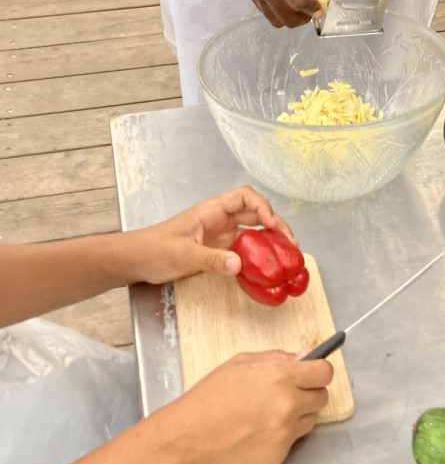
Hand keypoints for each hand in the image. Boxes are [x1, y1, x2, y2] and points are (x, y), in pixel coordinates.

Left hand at [121, 186, 296, 284]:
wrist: (136, 260)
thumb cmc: (154, 250)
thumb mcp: (182, 255)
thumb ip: (211, 259)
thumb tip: (239, 264)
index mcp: (211, 210)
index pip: (244, 197)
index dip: (262, 206)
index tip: (272, 224)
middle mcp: (219, 219)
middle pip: (254, 213)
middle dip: (274, 223)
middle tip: (290, 242)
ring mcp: (219, 234)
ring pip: (252, 230)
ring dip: (269, 238)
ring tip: (285, 253)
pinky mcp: (217, 250)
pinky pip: (243, 248)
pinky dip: (257, 254)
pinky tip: (265, 266)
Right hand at [155, 351, 332, 463]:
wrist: (188, 437)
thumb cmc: (210, 396)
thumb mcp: (242, 363)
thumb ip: (277, 359)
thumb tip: (304, 357)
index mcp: (282, 376)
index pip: (324, 372)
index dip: (319, 372)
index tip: (312, 375)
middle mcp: (289, 404)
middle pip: (322, 398)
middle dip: (308, 394)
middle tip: (287, 396)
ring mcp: (285, 433)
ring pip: (310, 421)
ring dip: (297, 416)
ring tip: (268, 415)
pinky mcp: (279, 456)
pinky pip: (292, 441)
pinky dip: (281, 436)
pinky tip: (258, 433)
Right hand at [222, 0, 321, 27]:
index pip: (297, 1)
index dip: (312, 7)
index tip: (321, 5)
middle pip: (286, 18)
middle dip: (303, 18)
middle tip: (313, 8)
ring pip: (274, 20)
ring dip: (290, 18)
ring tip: (300, 6)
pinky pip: (265, 11)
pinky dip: (278, 12)